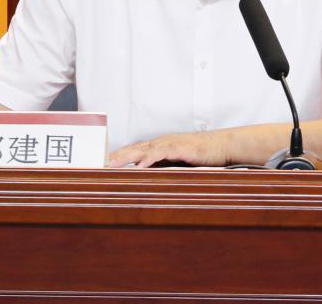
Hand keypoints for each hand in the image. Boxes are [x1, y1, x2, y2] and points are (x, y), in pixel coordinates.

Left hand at [107, 131, 228, 167]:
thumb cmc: (202, 155)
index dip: (119, 156)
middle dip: (116, 156)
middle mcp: (162, 143)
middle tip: (99, 164)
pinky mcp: (181, 148)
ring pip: (144, 149)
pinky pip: (162, 152)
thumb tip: (149, 179)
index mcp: (160, 146)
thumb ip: (165, 169)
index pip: (135, 151)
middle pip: (134, 148)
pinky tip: (140, 165)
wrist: (222, 146)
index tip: (101, 164)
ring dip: (127, 157)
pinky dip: (150, 158)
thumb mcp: (179, 163)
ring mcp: (171, 144)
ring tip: (112, 164)